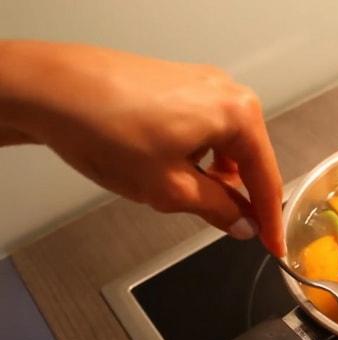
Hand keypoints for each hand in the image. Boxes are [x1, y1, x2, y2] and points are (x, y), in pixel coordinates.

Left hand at [0, 41, 283, 255]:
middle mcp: (227, 91)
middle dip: (240, 193)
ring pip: (225, 143)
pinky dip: (198, 154)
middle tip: (230, 226)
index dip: (270, 219)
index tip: (272, 245)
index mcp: (237, 114)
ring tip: (186, 196)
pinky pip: (205, 127)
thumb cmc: (107, 129)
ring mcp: (202, 83)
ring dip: (216, 175)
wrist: (51, 89)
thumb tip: (242, 223)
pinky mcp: (179, 83)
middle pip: (249, 157)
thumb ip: (218, 209)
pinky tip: (173, 168)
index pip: (267, 177)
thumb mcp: (170, 188)